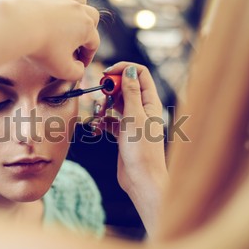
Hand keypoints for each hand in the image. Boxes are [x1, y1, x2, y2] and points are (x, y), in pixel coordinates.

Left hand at [0, 0, 99, 80]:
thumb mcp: (62, 70)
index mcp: (86, 28)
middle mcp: (77, 8)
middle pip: (92, 17)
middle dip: (89, 29)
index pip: (94, 43)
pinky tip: (49, 8)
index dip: (88, 56)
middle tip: (78, 41)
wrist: (17, 24)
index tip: (80, 64)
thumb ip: (76, 73)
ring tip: (68, 21)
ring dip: (78, 9)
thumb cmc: (41, 48)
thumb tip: (79, 69)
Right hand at [95, 62, 167, 233]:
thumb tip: (129, 70)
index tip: (107, 75)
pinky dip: (103, 121)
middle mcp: (142, 109)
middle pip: (125, 87)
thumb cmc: (141, 150)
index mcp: (150, 102)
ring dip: (105, 106)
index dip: (123, 69)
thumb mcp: (134, 116)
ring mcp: (133, 121)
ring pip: (116, 104)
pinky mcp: (124, 133)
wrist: (141, 179)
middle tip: (102, 97)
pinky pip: (111, 120)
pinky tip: (99, 127)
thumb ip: (130, 92)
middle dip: (110, 89)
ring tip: (100, 115)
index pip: (139, 74)